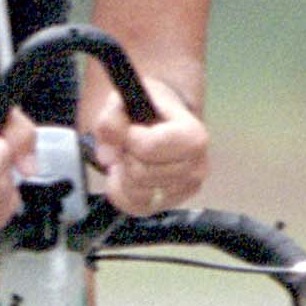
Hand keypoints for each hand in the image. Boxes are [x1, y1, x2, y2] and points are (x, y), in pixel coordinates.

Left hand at [89, 75, 206, 216]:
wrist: (161, 121)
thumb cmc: (148, 109)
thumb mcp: (128, 100)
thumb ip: (112, 119)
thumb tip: (107, 157)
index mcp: (194, 137)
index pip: (149, 147)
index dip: (128, 137)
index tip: (130, 128)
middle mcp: (198, 168)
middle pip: (140, 172)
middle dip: (126, 155)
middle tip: (130, 144)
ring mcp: (185, 190)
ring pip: (135, 191)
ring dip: (123, 172)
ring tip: (131, 155)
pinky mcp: (170, 204)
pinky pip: (132, 205)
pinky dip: (121, 189)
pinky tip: (126, 173)